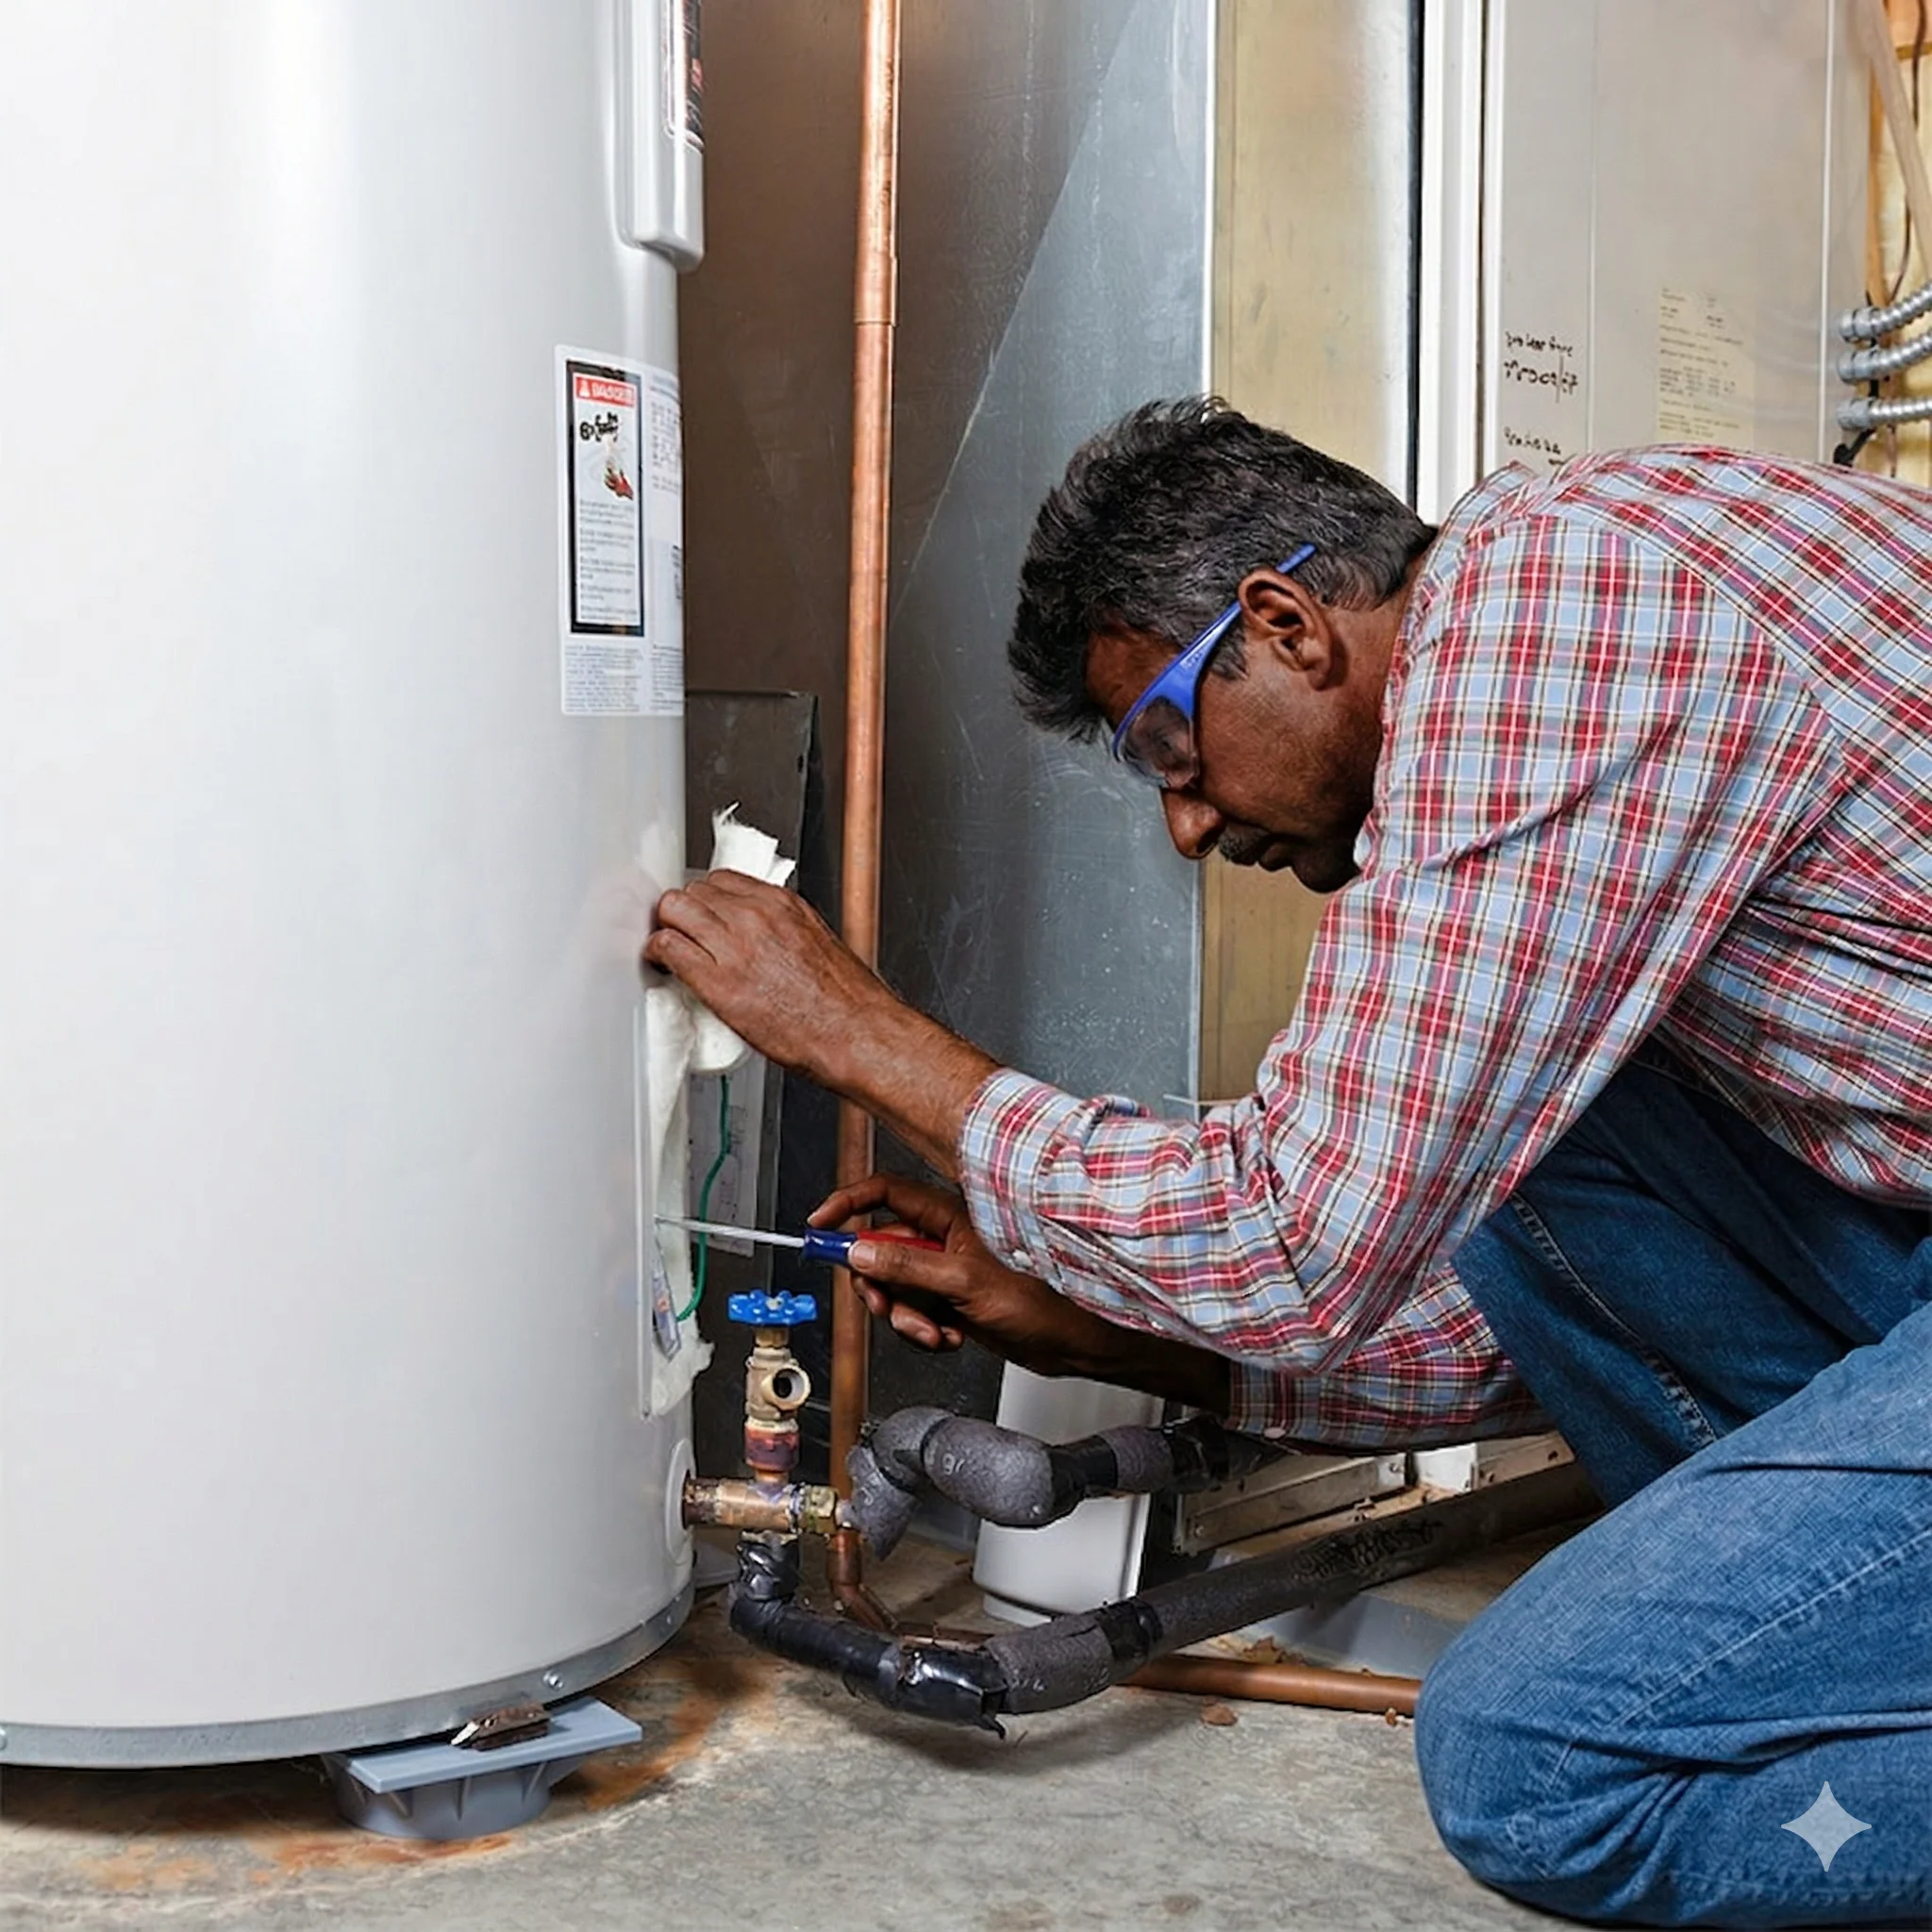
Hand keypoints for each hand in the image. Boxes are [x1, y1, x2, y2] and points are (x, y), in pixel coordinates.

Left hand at [644, 874, 999, 1175]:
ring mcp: (736, 945)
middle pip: (694, 891)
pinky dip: (658, 953)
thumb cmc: (846, 1003)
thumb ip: (782, 932)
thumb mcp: (817, 944)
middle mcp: (757, 916)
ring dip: (667, 927)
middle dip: (684, 912)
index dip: (707, 900)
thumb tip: (759, 939)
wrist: (856, 1033)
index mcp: (783, 905)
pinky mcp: (718, 980)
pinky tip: (664, 966)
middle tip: (683, 934)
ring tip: (670, 949)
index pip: (723, 881)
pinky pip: (669, 947)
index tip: (703, 916)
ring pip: (674, 909)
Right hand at [811, 1176, 1232, 1419]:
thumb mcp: (963, 1283)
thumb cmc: (1045, 1299)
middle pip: (881, 1248)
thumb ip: (907, 1268)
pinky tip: (950, 1336)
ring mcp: (950, 1270)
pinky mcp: (955, 1300)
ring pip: (897, 1287)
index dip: (848, 1206)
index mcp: (951, 1215)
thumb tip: (860, 1252)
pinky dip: (923, 1329)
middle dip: (878, 1284)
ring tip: (935, 1329)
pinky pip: (916, 1312)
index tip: (819, 1226)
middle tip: (887, 1307)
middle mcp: (947, 1238)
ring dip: (905, 1316)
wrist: (1078, 1342)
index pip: (885, 1194)